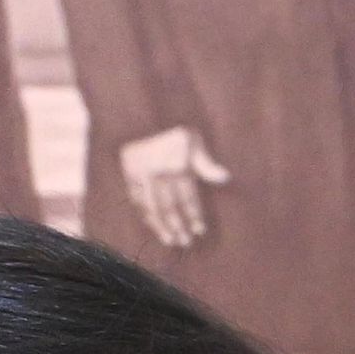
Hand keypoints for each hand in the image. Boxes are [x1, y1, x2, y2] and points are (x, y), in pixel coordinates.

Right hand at [119, 125, 230, 249]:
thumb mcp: (194, 140)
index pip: (187, 198)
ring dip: (161, 226)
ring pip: (152, 206)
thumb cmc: (174, 126)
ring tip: (170, 240)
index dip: (194, 215)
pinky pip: (136, 198)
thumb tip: (226, 178)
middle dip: (178, 226)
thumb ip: (206, 163)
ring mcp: (142, 174)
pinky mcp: (128, 171)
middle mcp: (159, 173)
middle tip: (185, 242)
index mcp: (177, 166)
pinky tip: (152, 223)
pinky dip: (145, 212)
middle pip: (170, 207)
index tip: (200, 231)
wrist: (141, 110)